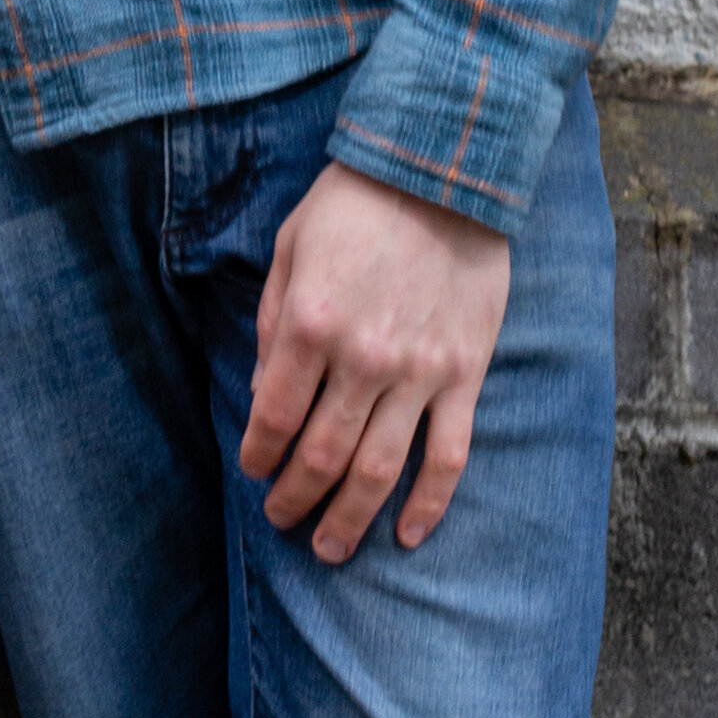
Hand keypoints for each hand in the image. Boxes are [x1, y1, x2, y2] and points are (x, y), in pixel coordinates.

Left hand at [238, 160, 510, 562]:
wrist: (443, 170)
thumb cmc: (355, 204)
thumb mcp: (291, 248)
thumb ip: (275, 322)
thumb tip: (264, 389)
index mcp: (310, 322)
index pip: (272, 416)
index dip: (258, 455)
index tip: (254, 472)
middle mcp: (362, 358)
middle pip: (321, 456)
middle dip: (294, 498)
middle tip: (282, 521)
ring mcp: (418, 372)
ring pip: (379, 470)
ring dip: (349, 518)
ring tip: (329, 548)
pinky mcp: (464, 375)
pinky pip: (448, 456)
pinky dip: (429, 504)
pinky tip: (407, 533)